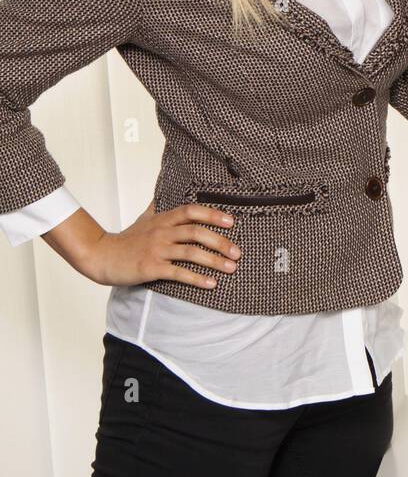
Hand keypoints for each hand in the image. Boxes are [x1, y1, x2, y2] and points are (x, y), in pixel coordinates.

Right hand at [81, 197, 241, 289]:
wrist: (101, 256)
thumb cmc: (125, 239)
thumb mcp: (143, 219)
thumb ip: (157, 207)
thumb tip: (163, 193)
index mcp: (163, 219)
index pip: (192, 211)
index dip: (213, 215)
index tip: (231, 221)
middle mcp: (162, 232)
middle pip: (196, 232)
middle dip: (220, 241)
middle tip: (237, 252)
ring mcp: (156, 250)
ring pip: (190, 252)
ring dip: (213, 260)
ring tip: (230, 268)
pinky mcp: (151, 268)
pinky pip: (178, 273)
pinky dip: (196, 278)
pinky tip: (211, 283)